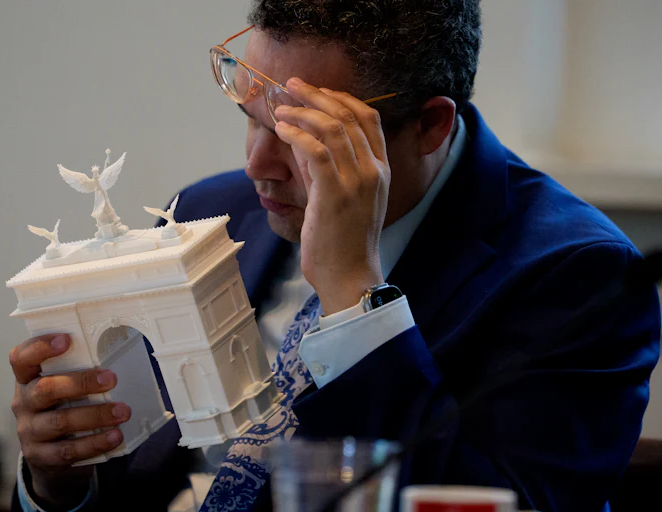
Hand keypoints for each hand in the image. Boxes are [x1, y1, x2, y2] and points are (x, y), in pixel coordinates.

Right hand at [9, 334, 130, 507]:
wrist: (48, 456)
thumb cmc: (62, 408)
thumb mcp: (62, 387)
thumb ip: (78, 370)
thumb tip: (119, 351)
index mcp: (26, 379)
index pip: (21, 358)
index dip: (40, 347)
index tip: (67, 340)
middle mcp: (23, 403)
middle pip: (45, 389)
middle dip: (81, 382)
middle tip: (112, 379)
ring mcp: (29, 431)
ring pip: (60, 421)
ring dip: (95, 415)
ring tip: (123, 411)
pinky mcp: (40, 456)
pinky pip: (68, 451)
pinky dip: (95, 443)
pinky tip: (115, 436)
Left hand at [274, 77, 388, 313]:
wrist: (350, 276)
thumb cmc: (344, 243)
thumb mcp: (346, 200)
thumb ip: (332, 170)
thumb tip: (306, 143)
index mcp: (381, 170)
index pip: (368, 118)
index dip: (341, 97)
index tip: (316, 89)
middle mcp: (374, 171)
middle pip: (349, 115)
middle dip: (317, 94)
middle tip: (292, 85)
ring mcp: (357, 182)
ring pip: (332, 128)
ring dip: (302, 112)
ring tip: (280, 109)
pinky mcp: (335, 194)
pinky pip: (316, 151)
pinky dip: (296, 135)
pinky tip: (281, 131)